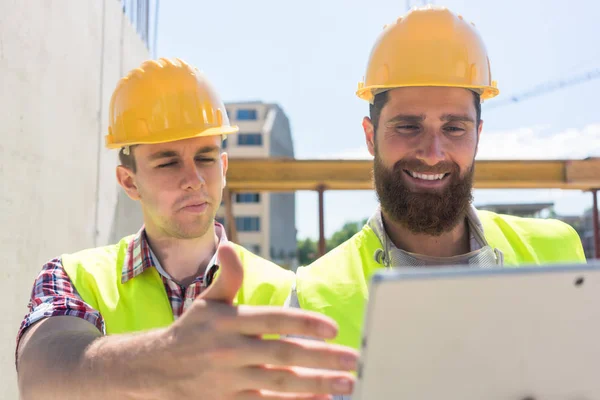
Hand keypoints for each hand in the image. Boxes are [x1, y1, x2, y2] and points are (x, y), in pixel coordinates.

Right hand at [155, 242, 357, 398]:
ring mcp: (231, 380)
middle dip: (322, 358)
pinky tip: (320, 399)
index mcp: (229, 322)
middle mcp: (231, 350)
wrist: (156, 369)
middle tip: (353, 358)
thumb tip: (229, 247)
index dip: (303, 322)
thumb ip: (227, 278)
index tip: (332, 328)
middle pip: (283, 353)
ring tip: (347, 383)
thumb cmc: (191, 331)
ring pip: (280, 383)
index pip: (272, 319)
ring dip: (317, 384)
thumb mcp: (207, 302)